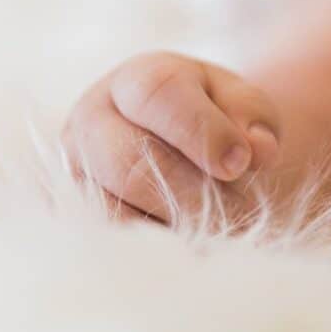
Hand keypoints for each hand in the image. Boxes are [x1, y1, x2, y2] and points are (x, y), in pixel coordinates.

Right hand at [62, 52, 282, 225]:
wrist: (183, 152)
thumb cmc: (216, 124)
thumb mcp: (242, 106)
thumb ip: (253, 117)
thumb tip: (256, 149)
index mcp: (135, 80)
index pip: (156, 94)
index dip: (201, 131)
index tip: (240, 164)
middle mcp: (91, 119)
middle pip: (127, 160)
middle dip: (190, 194)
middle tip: (239, 213)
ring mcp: (75, 171)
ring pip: (112, 211)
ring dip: (172, 228)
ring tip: (215, 230)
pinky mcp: (74, 216)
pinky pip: (106, 243)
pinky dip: (152, 251)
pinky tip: (185, 245)